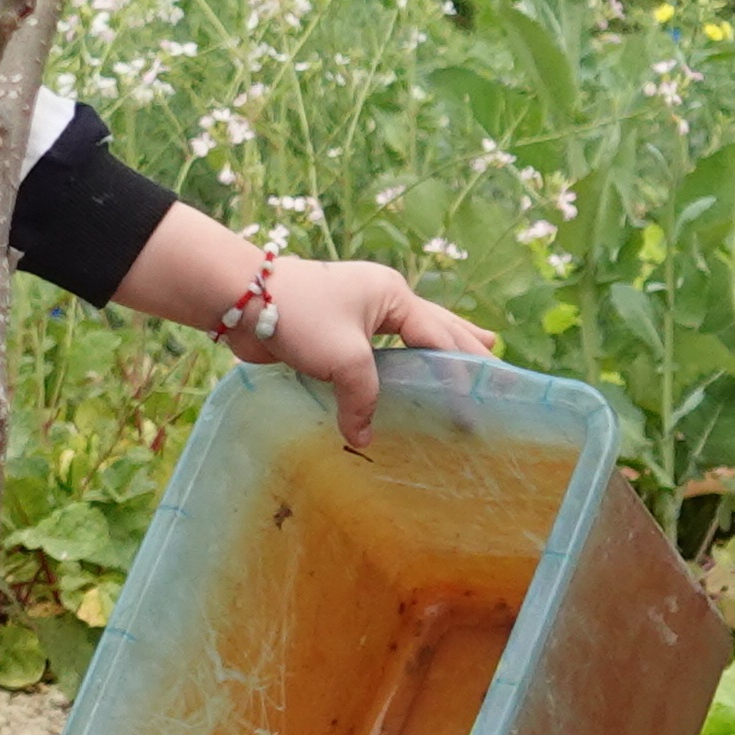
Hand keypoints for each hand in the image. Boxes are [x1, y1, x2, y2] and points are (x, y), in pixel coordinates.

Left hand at [254, 255, 494, 445]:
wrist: (240, 299)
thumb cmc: (300, 317)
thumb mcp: (343, 360)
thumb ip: (362, 399)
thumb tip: (363, 439)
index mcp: (392, 296)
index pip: (439, 337)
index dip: (462, 371)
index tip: (481, 400)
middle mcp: (379, 299)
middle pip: (432, 323)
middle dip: (462, 339)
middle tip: (494, 352)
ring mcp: (355, 312)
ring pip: (404, 334)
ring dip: (432, 347)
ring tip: (464, 351)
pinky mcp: (332, 330)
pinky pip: (372, 351)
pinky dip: (391, 363)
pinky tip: (396, 375)